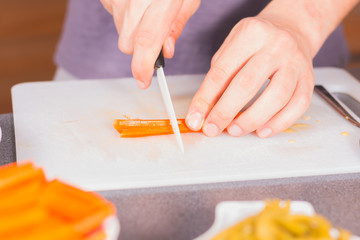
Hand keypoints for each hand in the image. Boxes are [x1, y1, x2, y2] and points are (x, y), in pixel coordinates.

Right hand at [100, 0, 199, 87]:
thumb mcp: (187, 0)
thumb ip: (175, 27)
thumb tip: (165, 52)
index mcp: (160, 3)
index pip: (146, 42)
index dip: (142, 67)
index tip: (143, 81)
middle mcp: (135, 1)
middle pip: (128, 44)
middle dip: (141, 48)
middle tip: (154, 35)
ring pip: (120, 31)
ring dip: (133, 30)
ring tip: (146, 10)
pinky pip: (112, 13)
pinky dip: (123, 14)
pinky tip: (134, 2)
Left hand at [185, 15, 314, 137]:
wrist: (291, 29)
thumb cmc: (256, 41)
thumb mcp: (231, 49)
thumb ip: (218, 78)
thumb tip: (205, 111)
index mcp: (251, 33)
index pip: (222, 72)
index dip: (205, 99)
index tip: (196, 118)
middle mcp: (276, 45)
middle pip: (247, 84)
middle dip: (225, 112)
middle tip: (213, 128)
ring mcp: (296, 62)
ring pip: (277, 96)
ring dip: (252, 119)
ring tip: (235, 130)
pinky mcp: (309, 79)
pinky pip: (298, 105)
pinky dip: (279, 123)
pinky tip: (262, 130)